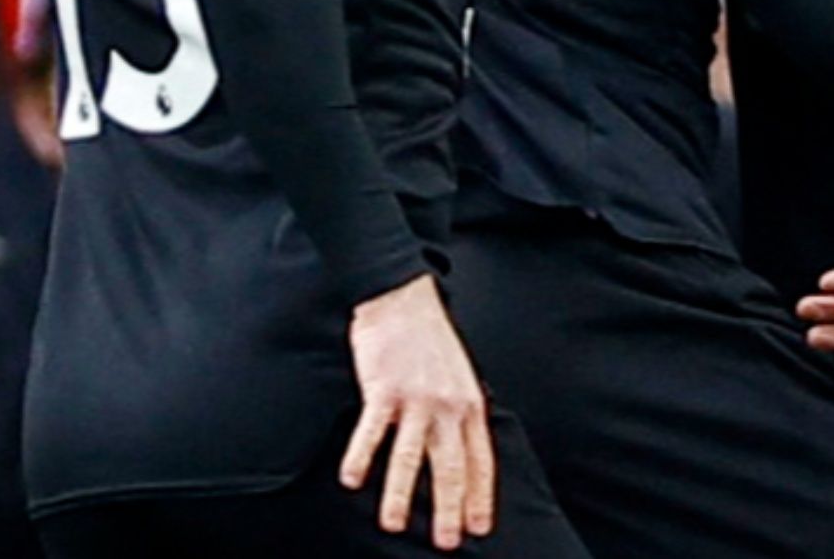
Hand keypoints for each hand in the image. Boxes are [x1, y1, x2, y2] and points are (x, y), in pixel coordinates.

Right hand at [340, 276, 496, 547]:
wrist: (403, 299)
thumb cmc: (431, 340)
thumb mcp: (461, 378)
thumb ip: (462, 415)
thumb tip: (463, 451)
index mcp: (471, 405)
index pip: (480, 461)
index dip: (480, 497)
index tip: (479, 527)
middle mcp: (448, 406)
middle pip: (451, 468)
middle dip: (449, 510)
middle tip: (447, 541)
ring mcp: (416, 399)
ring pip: (410, 457)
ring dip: (401, 495)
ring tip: (395, 524)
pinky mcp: (384, 389)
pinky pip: (372, 431)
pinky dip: (361, 458)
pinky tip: (353, 480)